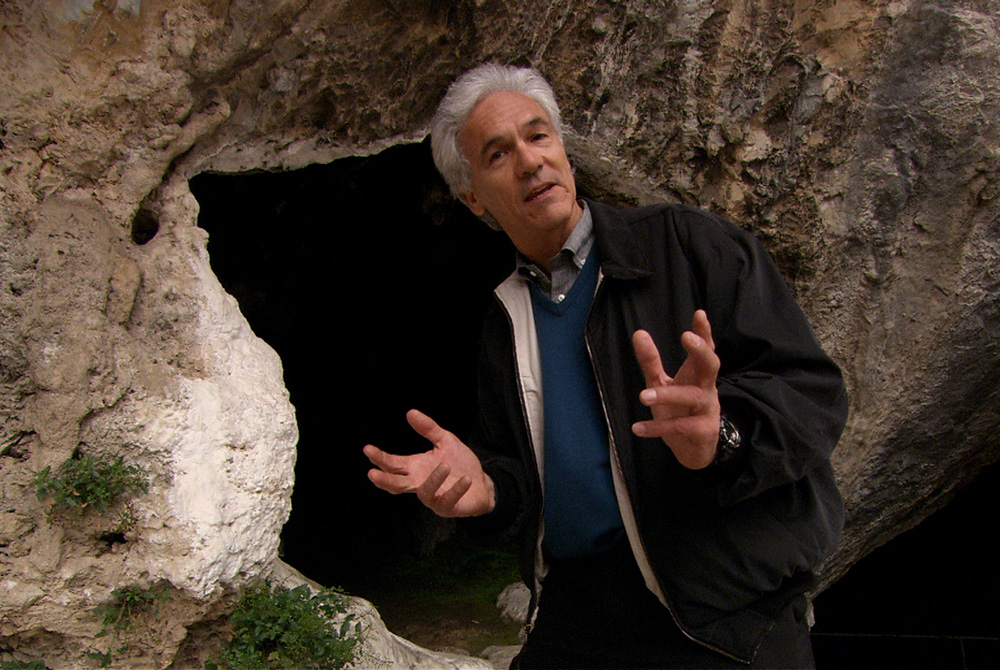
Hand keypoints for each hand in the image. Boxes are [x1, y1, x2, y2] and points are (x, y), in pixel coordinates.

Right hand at [363, 409, 495, 517]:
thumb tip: (410, 412)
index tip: (367, 449)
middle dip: (383, 480)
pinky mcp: (448, 508)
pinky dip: (456, 490)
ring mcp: (433, 498)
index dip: (379, 458)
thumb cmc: (459, 464)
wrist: (482, 483)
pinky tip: (465, 480)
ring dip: (433, 480)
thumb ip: (428, 429)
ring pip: (424, 493)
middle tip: (371, 474)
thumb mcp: (445, 441)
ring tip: (444, 466)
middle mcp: (420, 483)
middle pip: (396, 485)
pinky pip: (448, 500)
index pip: (392, 464)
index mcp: (415, 468)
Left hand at [631, 310, 721, 469]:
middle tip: (686, 337)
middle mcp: (706, 388)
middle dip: (701, 350)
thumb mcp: (661, 383)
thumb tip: (638, 332)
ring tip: (643, 396)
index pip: (705, 349)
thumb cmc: (679, 410)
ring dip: (668, 395)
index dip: (704, 332)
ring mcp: (707, 410)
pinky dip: (658, 428)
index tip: (699, 314)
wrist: (694, 450)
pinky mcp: (702, 431)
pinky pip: (681, 427)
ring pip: (693, 397)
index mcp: (697, 374)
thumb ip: (651, 361)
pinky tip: (637, 428)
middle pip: (711, 365)